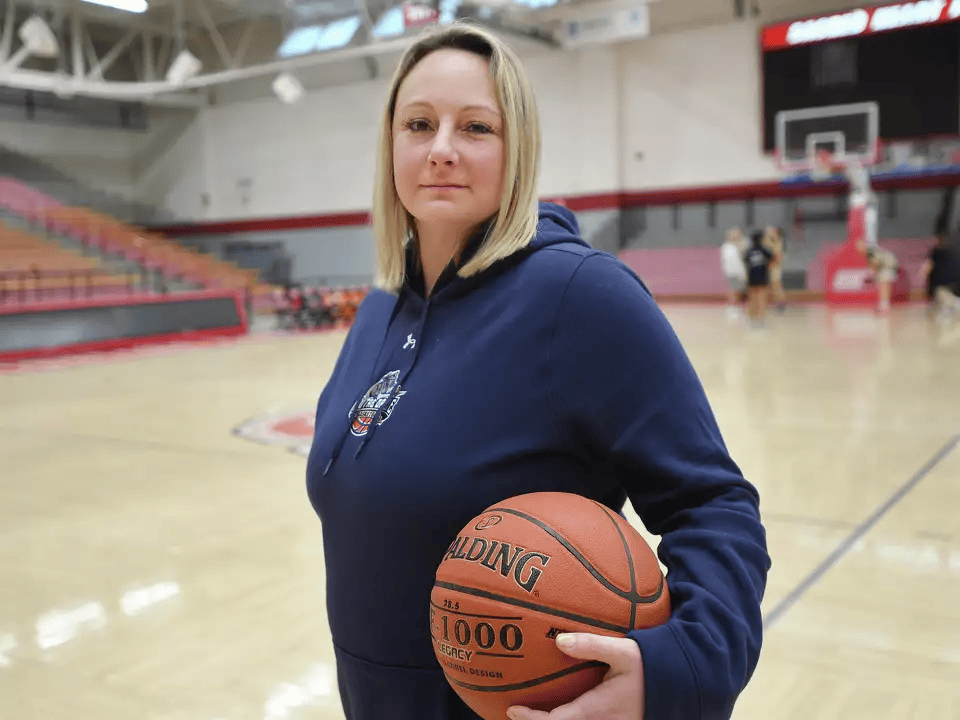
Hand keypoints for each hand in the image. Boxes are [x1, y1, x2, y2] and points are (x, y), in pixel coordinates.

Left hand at [506, 633, 644, 719]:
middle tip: (516, 714)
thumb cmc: (650, 666)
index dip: (532, 719)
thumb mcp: (623, 651)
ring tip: (532, 715)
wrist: (680, 684)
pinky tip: (559, 714)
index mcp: (599, 708)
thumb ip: (591, 645)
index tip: (513, 710)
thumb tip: (560, 641)